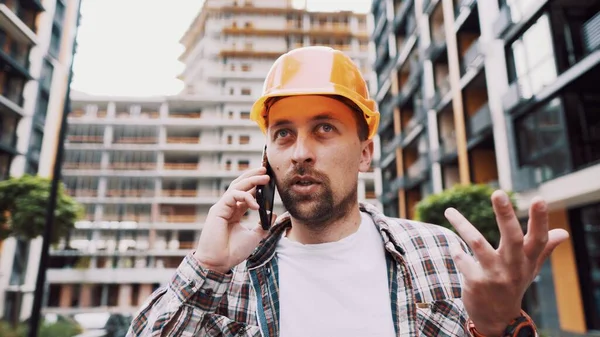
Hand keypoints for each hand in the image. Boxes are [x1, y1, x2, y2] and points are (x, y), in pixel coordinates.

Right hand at [193, 166, 276, 273]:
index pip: (246, 194)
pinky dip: (245, 197)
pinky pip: (232, 196)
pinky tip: (256, 204)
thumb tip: (272, 213)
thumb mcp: (254, 237)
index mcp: (234, 213)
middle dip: (253, 177)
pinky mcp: (218, 210)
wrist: (219, 263)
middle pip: (240, 186)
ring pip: (236, 187)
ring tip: (265, 177)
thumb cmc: (233, 252)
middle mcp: (227, 208)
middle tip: (266, 171)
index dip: (257, 186)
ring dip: (251, 180)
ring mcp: (222, 208)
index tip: (270, 181)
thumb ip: (263, 225)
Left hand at [444, 190, 568, 335]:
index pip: (538, 238)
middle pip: (511, 237)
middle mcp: (513, 267)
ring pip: (478, 243)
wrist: (497, 317)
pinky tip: (453, 245)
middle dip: (505, 215)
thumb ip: (544, 248)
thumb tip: (564, 233)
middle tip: (498, 193)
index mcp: (527, 260)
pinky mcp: (476, 282)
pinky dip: (456, 250)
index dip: (540, 220)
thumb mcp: (530, 268)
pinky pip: (462, 259)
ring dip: (462, 225)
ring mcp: (494, 275)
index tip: (539, 198)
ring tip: (449, 211)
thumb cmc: (514, 284)